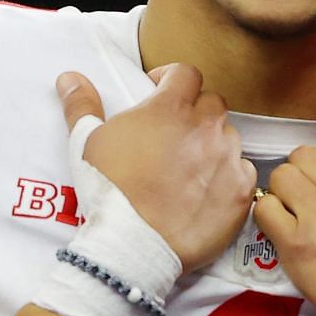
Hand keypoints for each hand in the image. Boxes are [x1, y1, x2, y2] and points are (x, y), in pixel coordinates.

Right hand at [56, 65, 254, 271]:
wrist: (134, 242)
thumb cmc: (109, 191)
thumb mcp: (87, 143)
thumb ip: (82, 105)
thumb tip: (70, 79)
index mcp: (170, 108)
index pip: (186, 73)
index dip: (173, 79)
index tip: (161, 91)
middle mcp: (206, 127)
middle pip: (212, 104)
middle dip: (195, 112)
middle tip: (175, 133)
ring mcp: (228, 158)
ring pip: (229, 138)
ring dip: (213, 145)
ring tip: (189, 167)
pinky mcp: (242, 190)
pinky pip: (244, 172)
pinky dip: (229, 177)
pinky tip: (207, 191)